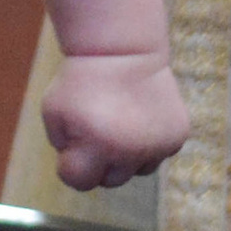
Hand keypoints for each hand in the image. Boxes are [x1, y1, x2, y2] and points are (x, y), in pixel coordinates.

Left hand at [41, 48, 190, 192]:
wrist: (124, 48)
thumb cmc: (82, 79)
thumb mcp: (54, 111)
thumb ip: (61, 146)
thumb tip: (79, 167)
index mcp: (96, 146)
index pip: (78, 182)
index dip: (70, 163)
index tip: (73, 143)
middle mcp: (129, 152)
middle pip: (110, 180)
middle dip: (100, 162)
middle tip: (98, 130)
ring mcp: (157, 146)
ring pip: (138, 170)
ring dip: (127, 155)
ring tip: (120, 123)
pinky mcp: (176, 137)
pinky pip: (159, 154)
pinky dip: (150, 143)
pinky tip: (140, 118)